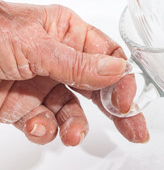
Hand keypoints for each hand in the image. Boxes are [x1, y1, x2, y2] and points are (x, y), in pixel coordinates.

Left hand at [0, 1, 148, 145]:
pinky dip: (43, 129)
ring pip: (73, 110)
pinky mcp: (23, 107)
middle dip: (117, 110)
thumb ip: (78, 63)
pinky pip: (44, 123)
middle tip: (135, 131)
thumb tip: (118, 71)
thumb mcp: (35, 45)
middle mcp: (60, 58)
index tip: (124, 102)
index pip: (109, 58)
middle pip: (100, 87)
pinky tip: (36, 127)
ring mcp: (42, 84)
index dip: (121, 80)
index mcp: (68, 33)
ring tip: (71, 135)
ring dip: (75, 125)